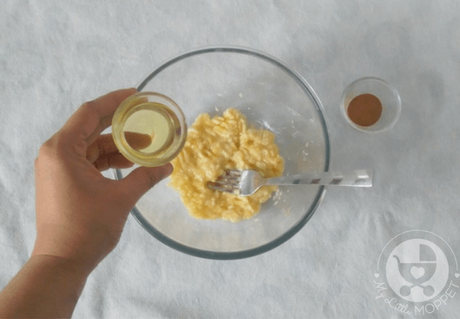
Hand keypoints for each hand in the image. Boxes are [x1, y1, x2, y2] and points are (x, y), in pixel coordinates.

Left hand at [32, 88, 171, 272]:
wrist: (62, 262)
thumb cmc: (87, 227)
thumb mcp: (121, 198)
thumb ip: (145, 177)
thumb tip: (168, 165)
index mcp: (62, 150)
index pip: (90, 113)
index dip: (115, 102)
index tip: (137, 96)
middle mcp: (55, 154)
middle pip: (91, 128)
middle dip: (120, 125)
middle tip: (146, 117)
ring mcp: (58, 168)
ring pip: (91, 147)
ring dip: (117, 147)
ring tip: (146, 149)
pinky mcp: (63, 181)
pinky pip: (88, 162)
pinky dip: (109, 161)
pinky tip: (131, 163)